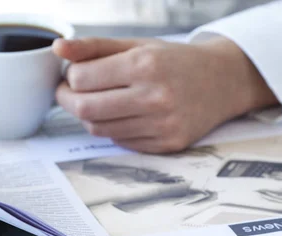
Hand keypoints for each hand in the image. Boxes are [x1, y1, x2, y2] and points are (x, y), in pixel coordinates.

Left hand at [53, 37, 277, 152]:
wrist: (223, 82)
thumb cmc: (177, 61)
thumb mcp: (137, 45)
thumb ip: (95, 47)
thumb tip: (58, 48)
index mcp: (145, 64)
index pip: (82, 78)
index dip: (69, 77)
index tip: (72, 74)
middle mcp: (154, 96)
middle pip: (85, 108)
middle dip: (68, 100)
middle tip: (69, 93)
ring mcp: (162, 124)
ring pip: (99, 129)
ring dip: (90, 116)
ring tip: (99, 101)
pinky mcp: (167, 145)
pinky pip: (121, 142)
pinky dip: (114, 130)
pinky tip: (124, 115)